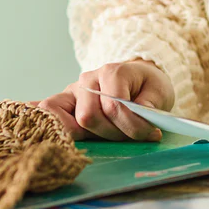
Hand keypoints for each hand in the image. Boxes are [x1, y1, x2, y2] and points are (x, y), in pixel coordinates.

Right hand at [36, 60, 173, 141]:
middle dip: (114, 133)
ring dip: (95, 136)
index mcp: (112, 72)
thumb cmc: (148, 87)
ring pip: (72, 123)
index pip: (113, 107)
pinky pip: (49, 114)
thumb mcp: (159, 92)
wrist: (138, 80)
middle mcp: (88, 80)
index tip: (151, 134)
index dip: (132, 126)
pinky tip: (62, 136)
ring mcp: (72, 91)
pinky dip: (56, 127)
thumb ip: (149, 105)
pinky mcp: (64, 103)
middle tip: (133, 135)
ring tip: (115, 135)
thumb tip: (139, 120)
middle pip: (90, 117)